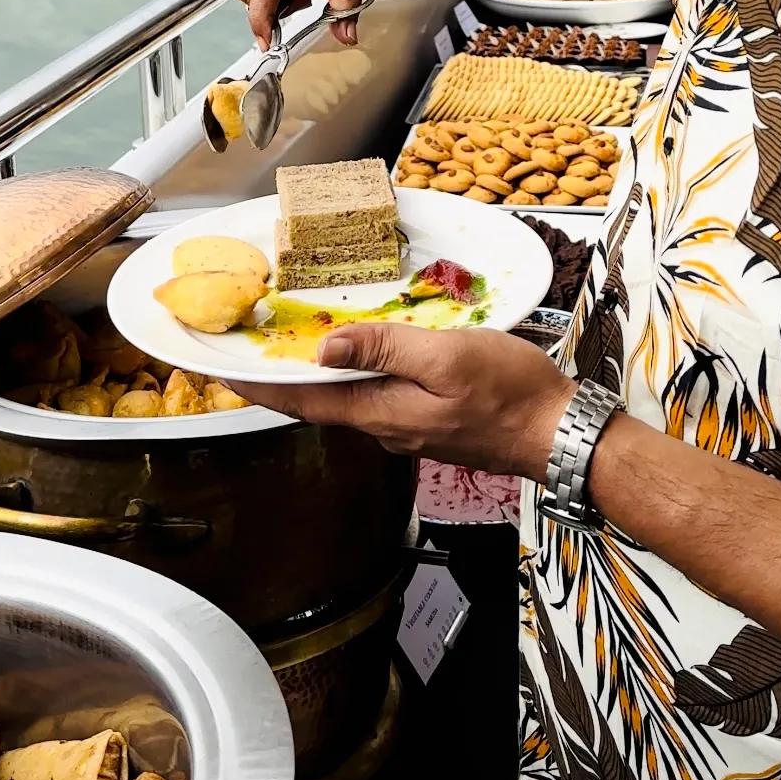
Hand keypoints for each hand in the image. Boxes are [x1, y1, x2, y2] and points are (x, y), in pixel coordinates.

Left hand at [228, 324, 572, 478]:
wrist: (560, 433)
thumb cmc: (510, 392)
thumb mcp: (446, 357)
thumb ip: (385, 349)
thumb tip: (326, 348)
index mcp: (382, 412)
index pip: (305, 401)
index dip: (260, 387)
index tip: (220, 374)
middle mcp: (386, 426)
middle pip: (321, 402)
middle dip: (281, 380)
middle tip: (247, 352)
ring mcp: (408, 428)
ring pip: (349, 399)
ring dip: (317, 376)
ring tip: (291, 346)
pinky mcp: (429, 422)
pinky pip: (377, 397)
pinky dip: (354, 375)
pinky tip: (359, 354)